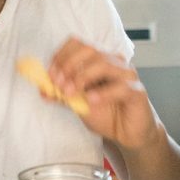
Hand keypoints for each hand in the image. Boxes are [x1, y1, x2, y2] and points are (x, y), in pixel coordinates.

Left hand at [46, 39, 165, 150]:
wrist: (126, 134)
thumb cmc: (106, 114)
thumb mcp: (78, 104)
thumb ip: (62, 95)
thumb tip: (42, 89)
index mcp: (98, 61)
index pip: (79, 45)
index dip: (62, 56)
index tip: (50, 74)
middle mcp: (113, 63)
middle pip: (90, 50)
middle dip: (69, 65)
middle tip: (58, 83)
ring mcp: (127, 75)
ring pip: (104, 64)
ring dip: (82, 77)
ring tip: (70, 94)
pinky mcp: (137, 90)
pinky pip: (120, 86)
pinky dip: (103, 93)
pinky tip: (91, 101)